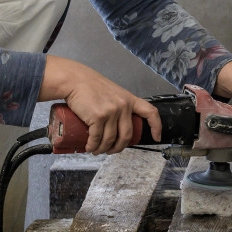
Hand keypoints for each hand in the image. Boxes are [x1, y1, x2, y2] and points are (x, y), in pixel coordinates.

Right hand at [39, 55, 161, 153]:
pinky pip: (97, 138)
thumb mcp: (112, 93)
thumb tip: (118, 124)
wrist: (75, 80)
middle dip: (119, 147)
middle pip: (127, 135)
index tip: (157, 137)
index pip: (150, 112)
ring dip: (103, 149)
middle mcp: (123, 106)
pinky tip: (90, 148)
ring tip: (96, 150)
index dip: (156, 126)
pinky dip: (93, 146)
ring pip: (110, 139)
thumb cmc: (91, 86)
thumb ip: (119, 105)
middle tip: (111, 151)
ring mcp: (111, 111)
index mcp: (129, 99)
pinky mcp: (98, 117)